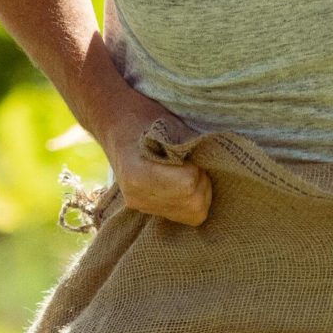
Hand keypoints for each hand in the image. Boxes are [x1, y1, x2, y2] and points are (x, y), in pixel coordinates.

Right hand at [99, 94, 210, 225]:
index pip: (188, 184)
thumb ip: (191, 148)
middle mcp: (138, 196)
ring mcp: (141, 205)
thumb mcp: (169, 125)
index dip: (197, 169)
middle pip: (194, 203)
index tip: (190, 155)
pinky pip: (184, 215)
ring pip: (194, 214)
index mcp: (138, 174)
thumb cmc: (144, 117)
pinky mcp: (146, 209)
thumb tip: (217, 161)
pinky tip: (182, 184)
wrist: (114, 123)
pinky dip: (191, 200)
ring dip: (199, 193)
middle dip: (202, 183)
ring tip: (188, 173)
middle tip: (194, 164)